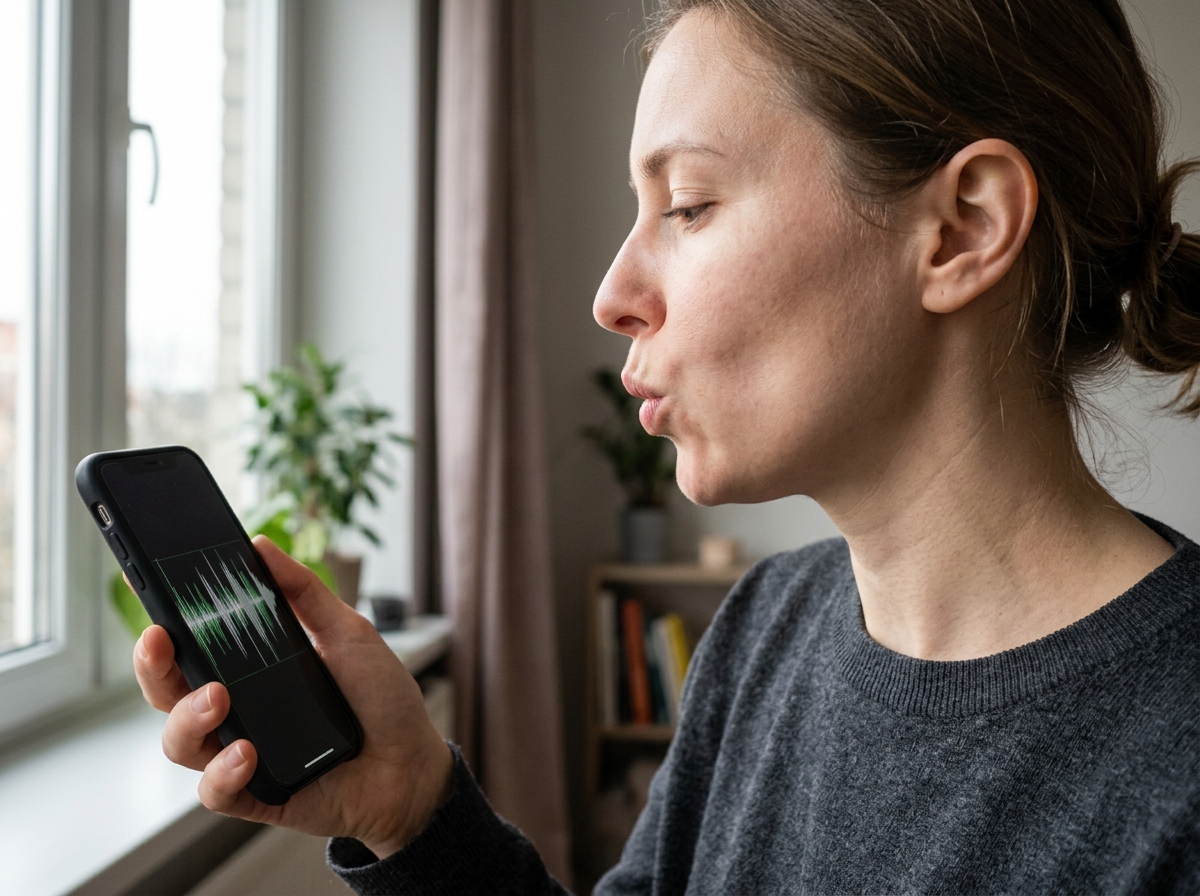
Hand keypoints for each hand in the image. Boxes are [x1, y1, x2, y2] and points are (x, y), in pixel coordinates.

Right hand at [133, 535, 453, 858]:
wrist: (415, 763)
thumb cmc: (380, 697)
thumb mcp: (348, 633)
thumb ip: (304, 593)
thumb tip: (260, 546)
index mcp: (249, 668)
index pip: (188, 645)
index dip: (160, 621)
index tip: (144, 585)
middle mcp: (236, 709)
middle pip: (167, 690)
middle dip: (152, 665)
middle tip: (161, 640)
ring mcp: (241, 753)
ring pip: (180, 741)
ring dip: (188, 718)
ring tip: (218, 699)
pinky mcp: (257, 794)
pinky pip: (216, 791)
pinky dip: (222, 773)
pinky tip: (246, 753)